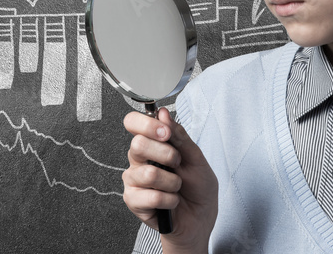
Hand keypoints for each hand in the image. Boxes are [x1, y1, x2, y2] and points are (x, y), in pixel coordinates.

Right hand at [122, 107, 217, 252]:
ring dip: (172, 183)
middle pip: (138, 145)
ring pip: (149, 174)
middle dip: (167, 155)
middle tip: (178, 164)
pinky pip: (151, 197)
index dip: (146, 124)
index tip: (166, 133)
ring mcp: (133, 180)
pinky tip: (171, 202)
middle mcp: (138, 159)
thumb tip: (163, 114)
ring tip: (176, 187)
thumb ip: (180, 136)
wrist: (200, 219)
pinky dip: (169, 200)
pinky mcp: (133, 201)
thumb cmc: (198, 188)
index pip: (133, 123)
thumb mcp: (196, 158)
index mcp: (151, 144)